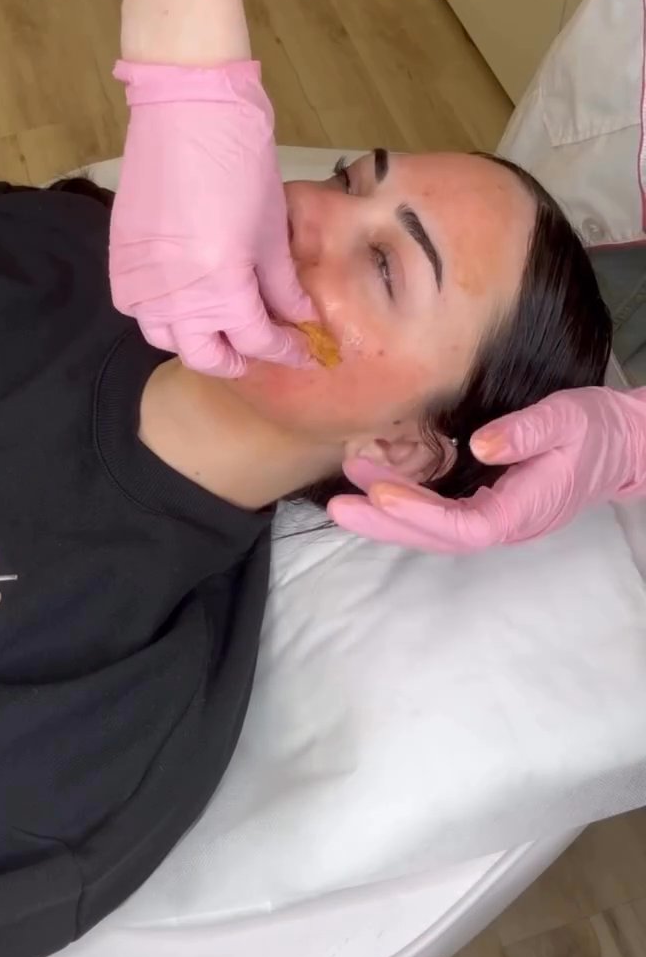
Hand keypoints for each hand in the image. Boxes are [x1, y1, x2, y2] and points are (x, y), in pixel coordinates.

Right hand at [110, 59, 314, 376]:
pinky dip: (160, 315)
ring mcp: (141, 278)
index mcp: (220, 286)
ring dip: (195, 342)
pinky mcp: (119, 256)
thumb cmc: (240, 159)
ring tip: (221, 330)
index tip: (303, 353)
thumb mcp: (271, 228)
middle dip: (235, 362)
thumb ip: (282, 284)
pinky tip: (182, 302)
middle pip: (203, 356)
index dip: (284, 351)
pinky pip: (135, 306)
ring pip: (163, 337)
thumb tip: (299, 318)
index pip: (255, 341)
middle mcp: (174, 295)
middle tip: (259, 352)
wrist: (187, 106)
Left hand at [328, 387, 645, 552]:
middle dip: (385, 523)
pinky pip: (438, 510)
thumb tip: (480, 445)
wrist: (618, 443)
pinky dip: (405, 499)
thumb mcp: (567, 419)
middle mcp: (503, 523)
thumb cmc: (594, 430)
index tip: (380, 492)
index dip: (420, 514)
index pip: (465, 526)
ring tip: (347, 483)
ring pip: (432, 527)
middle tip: (337, 506)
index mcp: (523, 510)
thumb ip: (526, 432)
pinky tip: (375, 477)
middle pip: (436, 536)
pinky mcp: (484, 502)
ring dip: (388, 511)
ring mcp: (492, 516)